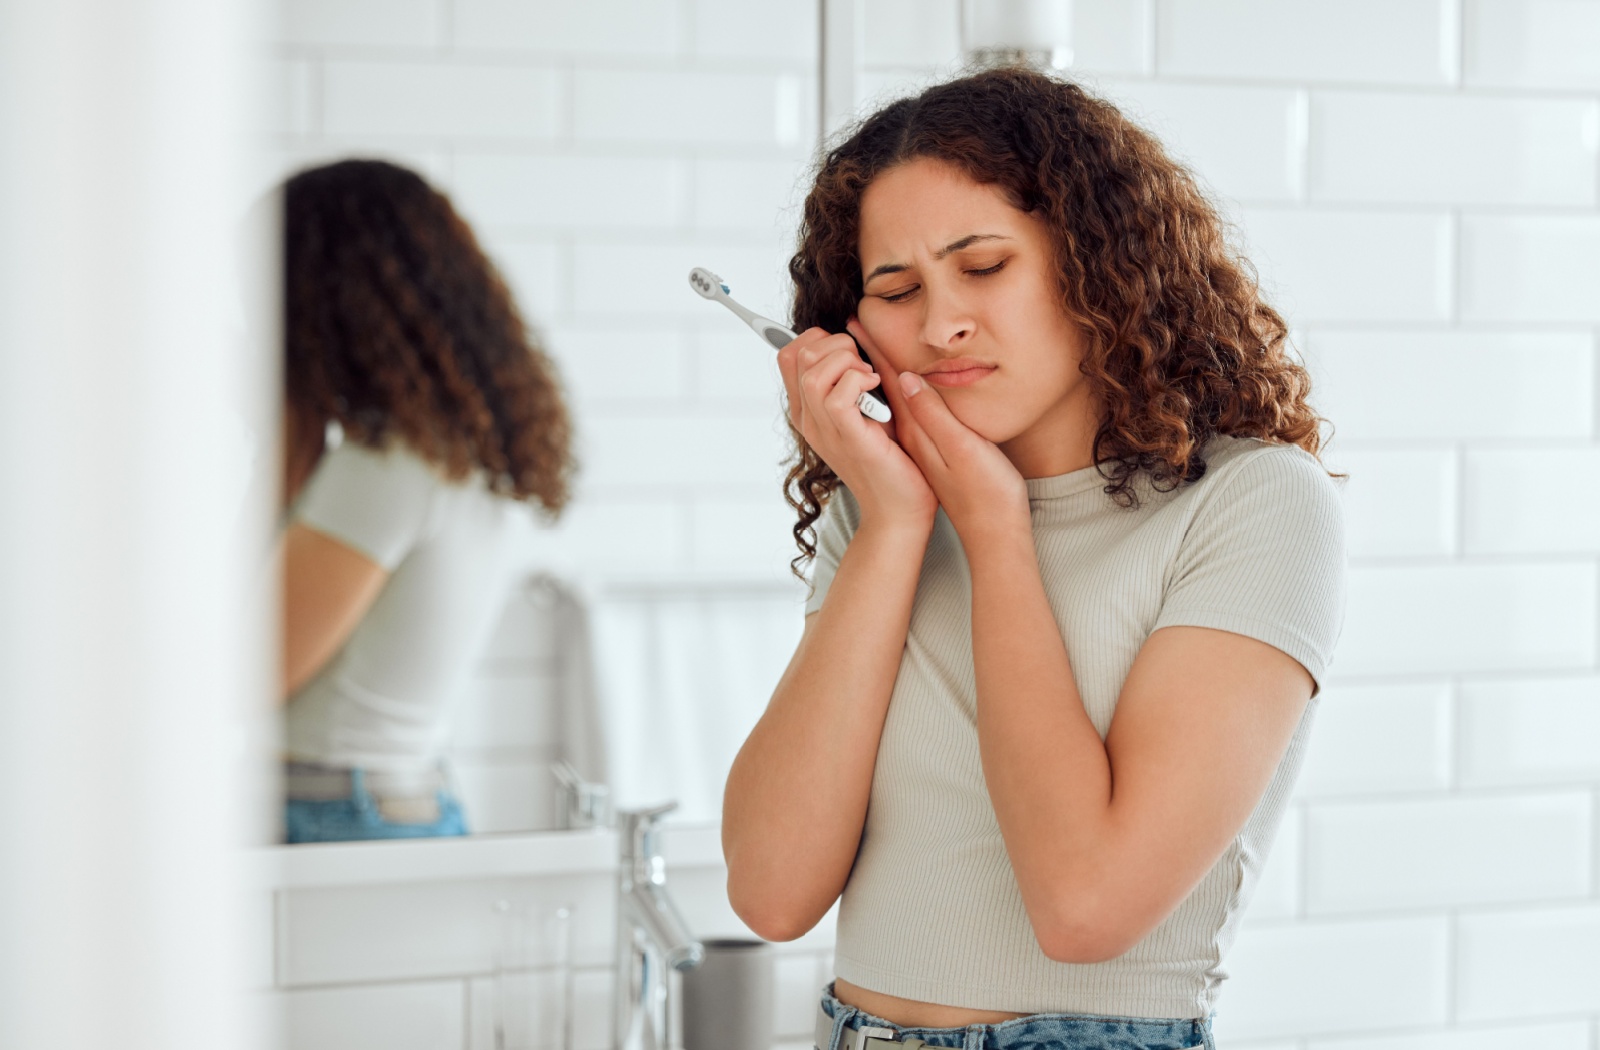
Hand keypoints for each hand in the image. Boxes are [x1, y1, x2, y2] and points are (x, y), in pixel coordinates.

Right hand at [776, 326, 935, 530]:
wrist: (898, 508)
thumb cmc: (890, 458)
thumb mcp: (867, 408)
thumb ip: (854, 376)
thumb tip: (854, 329)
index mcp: (808, 410)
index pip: (788, 355)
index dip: (817, 338)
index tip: (849, 352)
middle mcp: (808, 419)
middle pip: (798, 354)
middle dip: (837, 344)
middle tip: (864, 367)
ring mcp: (824, 430)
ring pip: (813, 372)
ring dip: (848, 362)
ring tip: (870, 378)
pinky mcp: (847, 438)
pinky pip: (837, 394)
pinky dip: (860, 380)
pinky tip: (877, 389)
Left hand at [848, 319, 1029, 543]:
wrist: (992, 533)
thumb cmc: (986, 493)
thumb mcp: (962, 450)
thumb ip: (934, 414)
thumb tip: (906, 379)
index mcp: (916, 429)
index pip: (887, 379)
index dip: (871, 349)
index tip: (853, 322)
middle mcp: (913, 434)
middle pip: (882, 385)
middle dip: (865, 355)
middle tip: (853, 327)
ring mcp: (921, 444)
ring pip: (893, 398)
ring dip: (878, 370)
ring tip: (867, 347)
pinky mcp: (932, 453)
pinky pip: (907, 413)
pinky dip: (897, 391)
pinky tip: (901, 385)